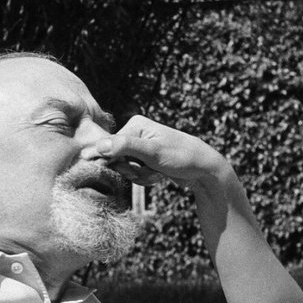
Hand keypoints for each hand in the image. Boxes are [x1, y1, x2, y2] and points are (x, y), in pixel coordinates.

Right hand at [94, 115, 230, 190]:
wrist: (204, 170)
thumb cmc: (181, 157)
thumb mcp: (152, 152)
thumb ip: (125, 147)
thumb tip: (98, 146)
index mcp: (135, 124)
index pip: (108, 146)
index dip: (116, 163)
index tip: (133, 170)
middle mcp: (135, 132)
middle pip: (116, 160)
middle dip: (132, 171)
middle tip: (150, 172)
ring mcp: (141, 147)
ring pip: (126, 169)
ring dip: (141, 177)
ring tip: (157, 174)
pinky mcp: (146, 159)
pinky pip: (135, 174)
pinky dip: (145, 179)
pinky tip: (159, 176)